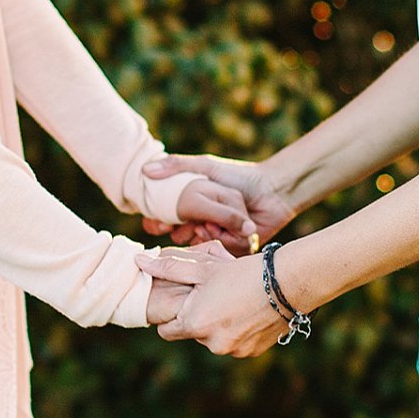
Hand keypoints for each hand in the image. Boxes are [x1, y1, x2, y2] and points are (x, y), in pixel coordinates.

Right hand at [155, 152, 300, 249]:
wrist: (273, 189)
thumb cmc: (239, 175)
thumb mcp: (206, 167)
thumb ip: (177, 165)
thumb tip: (145, 170)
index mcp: (192, 209)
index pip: (164, 222)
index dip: (158, 225)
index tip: (158, 223)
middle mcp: (203, 225)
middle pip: (179, 238)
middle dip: (180, 232)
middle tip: (185, 225)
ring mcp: (220, 237)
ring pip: (200, 247)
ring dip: (203, 235)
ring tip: (208, 224)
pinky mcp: (237, 248)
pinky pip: (223, 252)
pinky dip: (223, 240)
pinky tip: (227, 229)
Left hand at [155, 247, 294, 356]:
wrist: (288, 284)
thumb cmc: (242, 272)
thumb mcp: (204, 268)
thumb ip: (169, 268)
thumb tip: (138, 262)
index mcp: (194, 325)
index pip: (166, 331)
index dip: (173, 315)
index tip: (185, 302)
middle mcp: (212, 344)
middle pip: (193, 333)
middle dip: (200, 317)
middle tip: (216, 295)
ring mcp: (234, 350)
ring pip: (215, 339)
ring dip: (220, 325)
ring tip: (236, 301)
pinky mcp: (252, 352)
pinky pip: (236, 344)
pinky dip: (239, 331)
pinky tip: (250, 311)